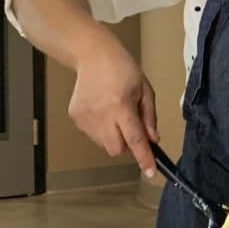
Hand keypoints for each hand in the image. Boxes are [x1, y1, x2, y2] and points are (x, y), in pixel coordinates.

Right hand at [68, 33, 158, 175]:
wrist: (93, 55)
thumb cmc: (123, 70)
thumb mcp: (145, 90)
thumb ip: (149, 117)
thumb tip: (153, 140)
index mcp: (121, 106)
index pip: (134, 139)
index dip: (143, 157)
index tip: (149, 172)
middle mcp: (101, 114)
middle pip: (116, 149)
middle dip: (127, 145)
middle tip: (130, 126)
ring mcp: (85, 117)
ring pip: (104, 144)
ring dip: (114, 137)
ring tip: (115, 112)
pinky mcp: (75, 116)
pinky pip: (92, 135)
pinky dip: (101, 130)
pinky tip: (102, 110)